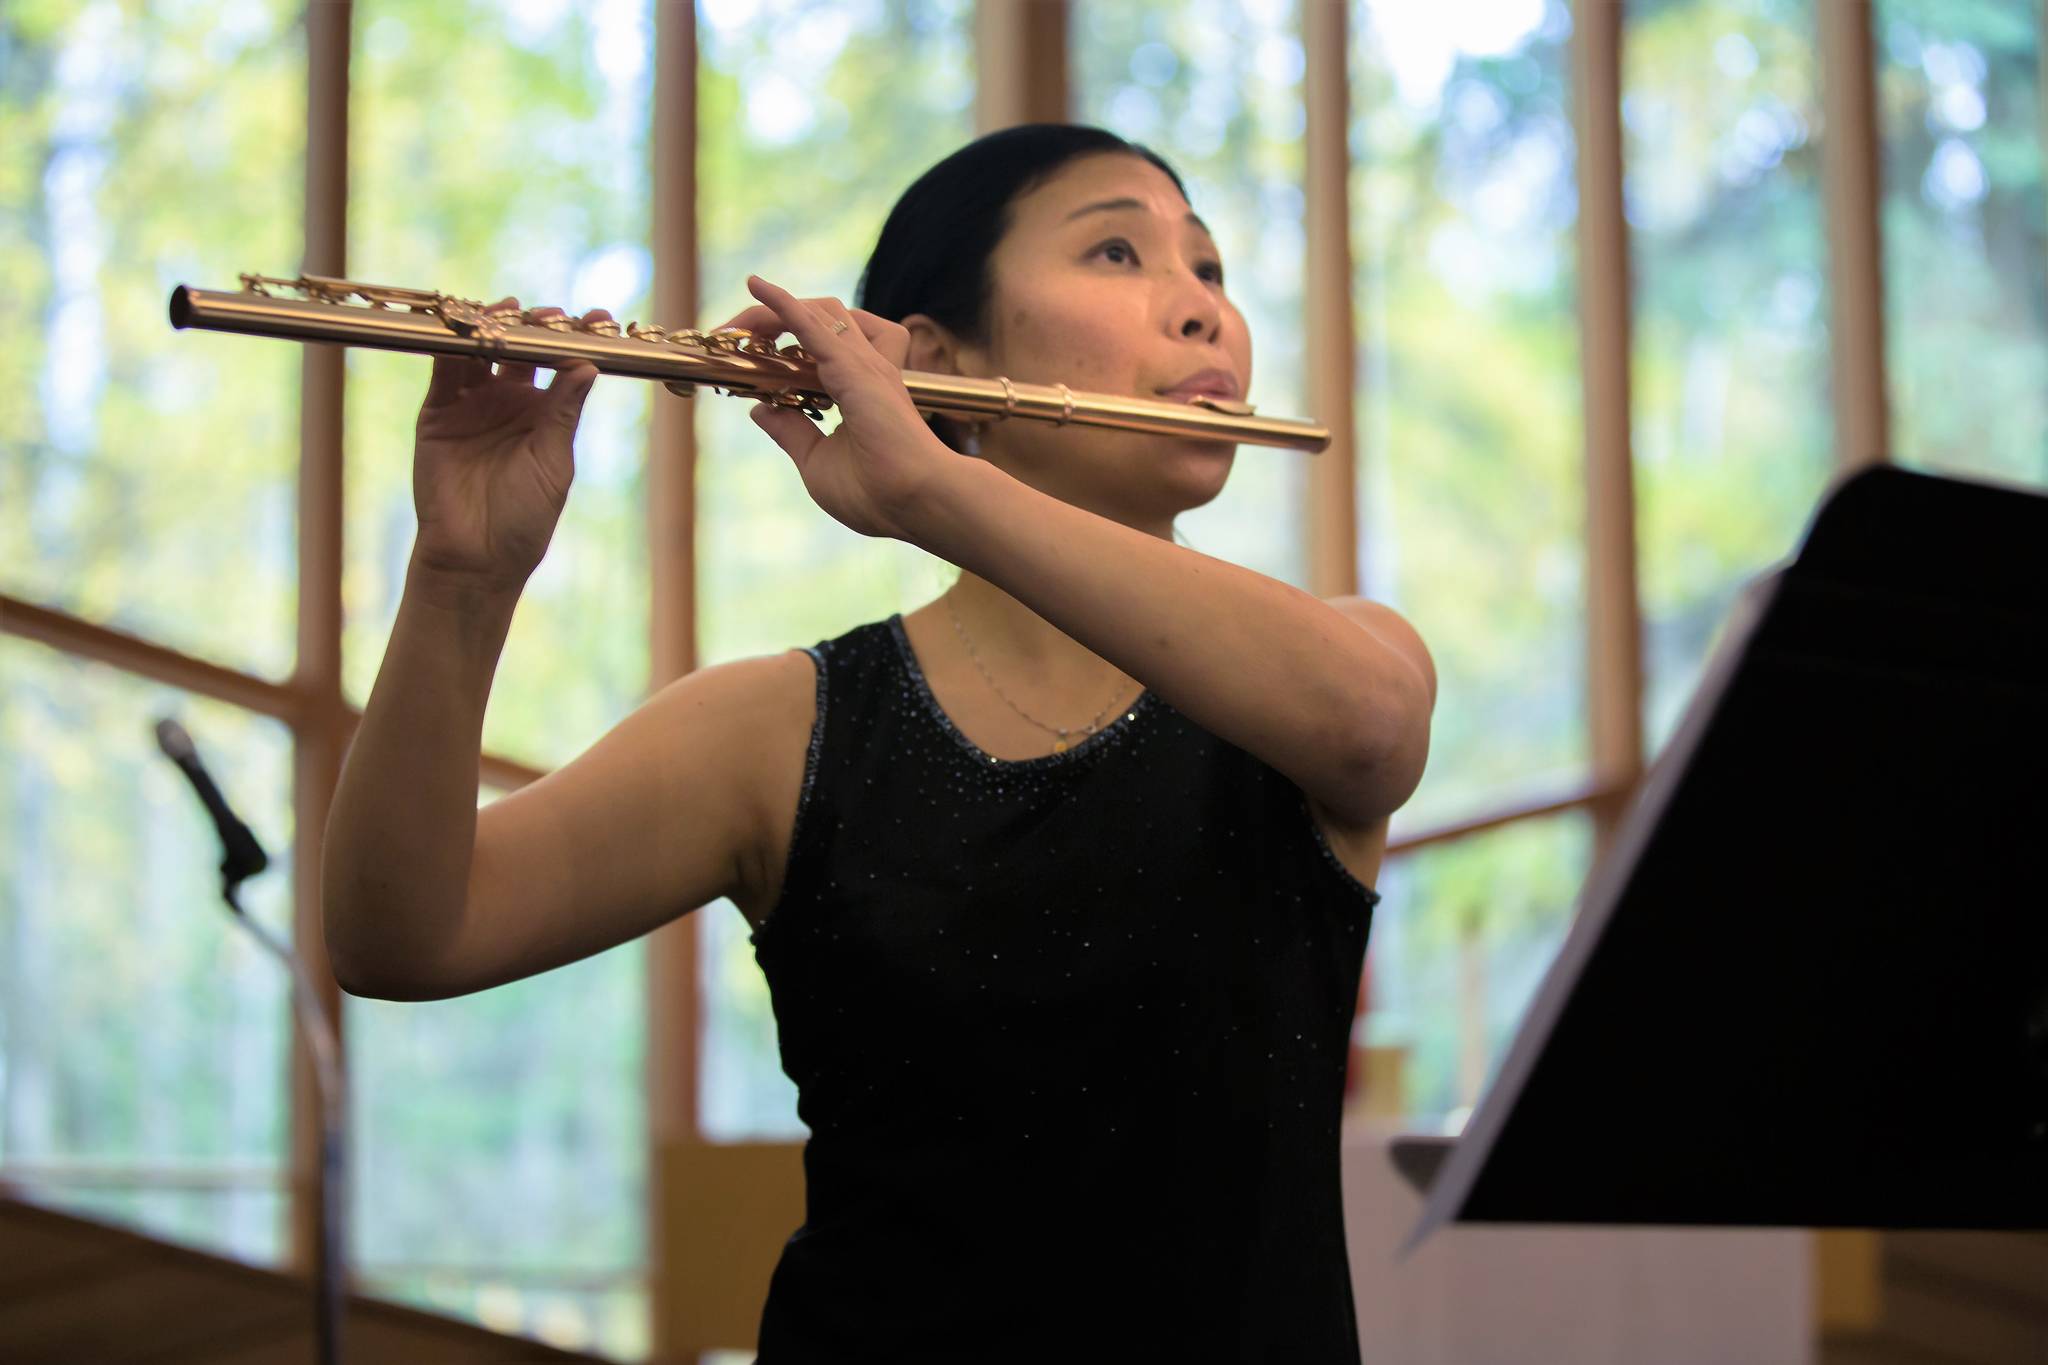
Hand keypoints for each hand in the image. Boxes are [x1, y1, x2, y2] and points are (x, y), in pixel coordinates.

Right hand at [410, 299, 603, 590]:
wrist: (474, 557)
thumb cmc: (524, 518)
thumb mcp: (552, 463)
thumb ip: (563, 413)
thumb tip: (587, 365)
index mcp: (544, 413)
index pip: (563, 364)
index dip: (578, 339)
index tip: (600, 318)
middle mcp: (508, 401)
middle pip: (521, 348)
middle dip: (535, 325)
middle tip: (550, 313)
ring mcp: (471, 404)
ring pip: (481, 351)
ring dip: (492, 327)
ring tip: (507, 311)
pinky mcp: (437, 412)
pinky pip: (444, 370)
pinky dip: (452, 346)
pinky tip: (466, 330)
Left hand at [719, 275, 955, 540]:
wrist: (916, 505)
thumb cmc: (878, 495)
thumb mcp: (817, 462)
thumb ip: (791, 432)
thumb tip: (759, 410)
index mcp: (858, 387)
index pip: (817, 343)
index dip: (780, 340)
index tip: (737, 352)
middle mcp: (865, 367)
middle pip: (816, 317)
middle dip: (769, 319)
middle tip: (727, 336)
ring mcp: (865, 365)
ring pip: (817, 312)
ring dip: (771, 312)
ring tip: (735, 327)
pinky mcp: (856, 369)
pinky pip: (813, 326)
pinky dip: (783, 304)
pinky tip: (758, 286)